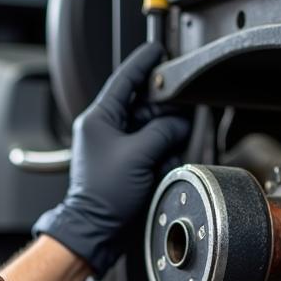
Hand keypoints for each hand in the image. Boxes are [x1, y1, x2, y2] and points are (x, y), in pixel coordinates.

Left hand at [34, 42, 190, 276]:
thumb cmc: (104, 196)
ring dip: (164, 135)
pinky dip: (160, 152)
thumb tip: (179, 123)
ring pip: (149, 128)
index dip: (143, 63)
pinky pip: (148, 148)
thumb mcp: (138, 155)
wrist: (96, 229)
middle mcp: (105, 129)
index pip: (124, 79)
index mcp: (99, 118)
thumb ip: (162, 132)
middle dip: (164, 109)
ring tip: (175, 141)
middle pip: (142, 105)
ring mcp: (115, 147)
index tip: (158, 51)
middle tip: (183, 107)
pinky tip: (165, 160)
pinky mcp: (124, 164)